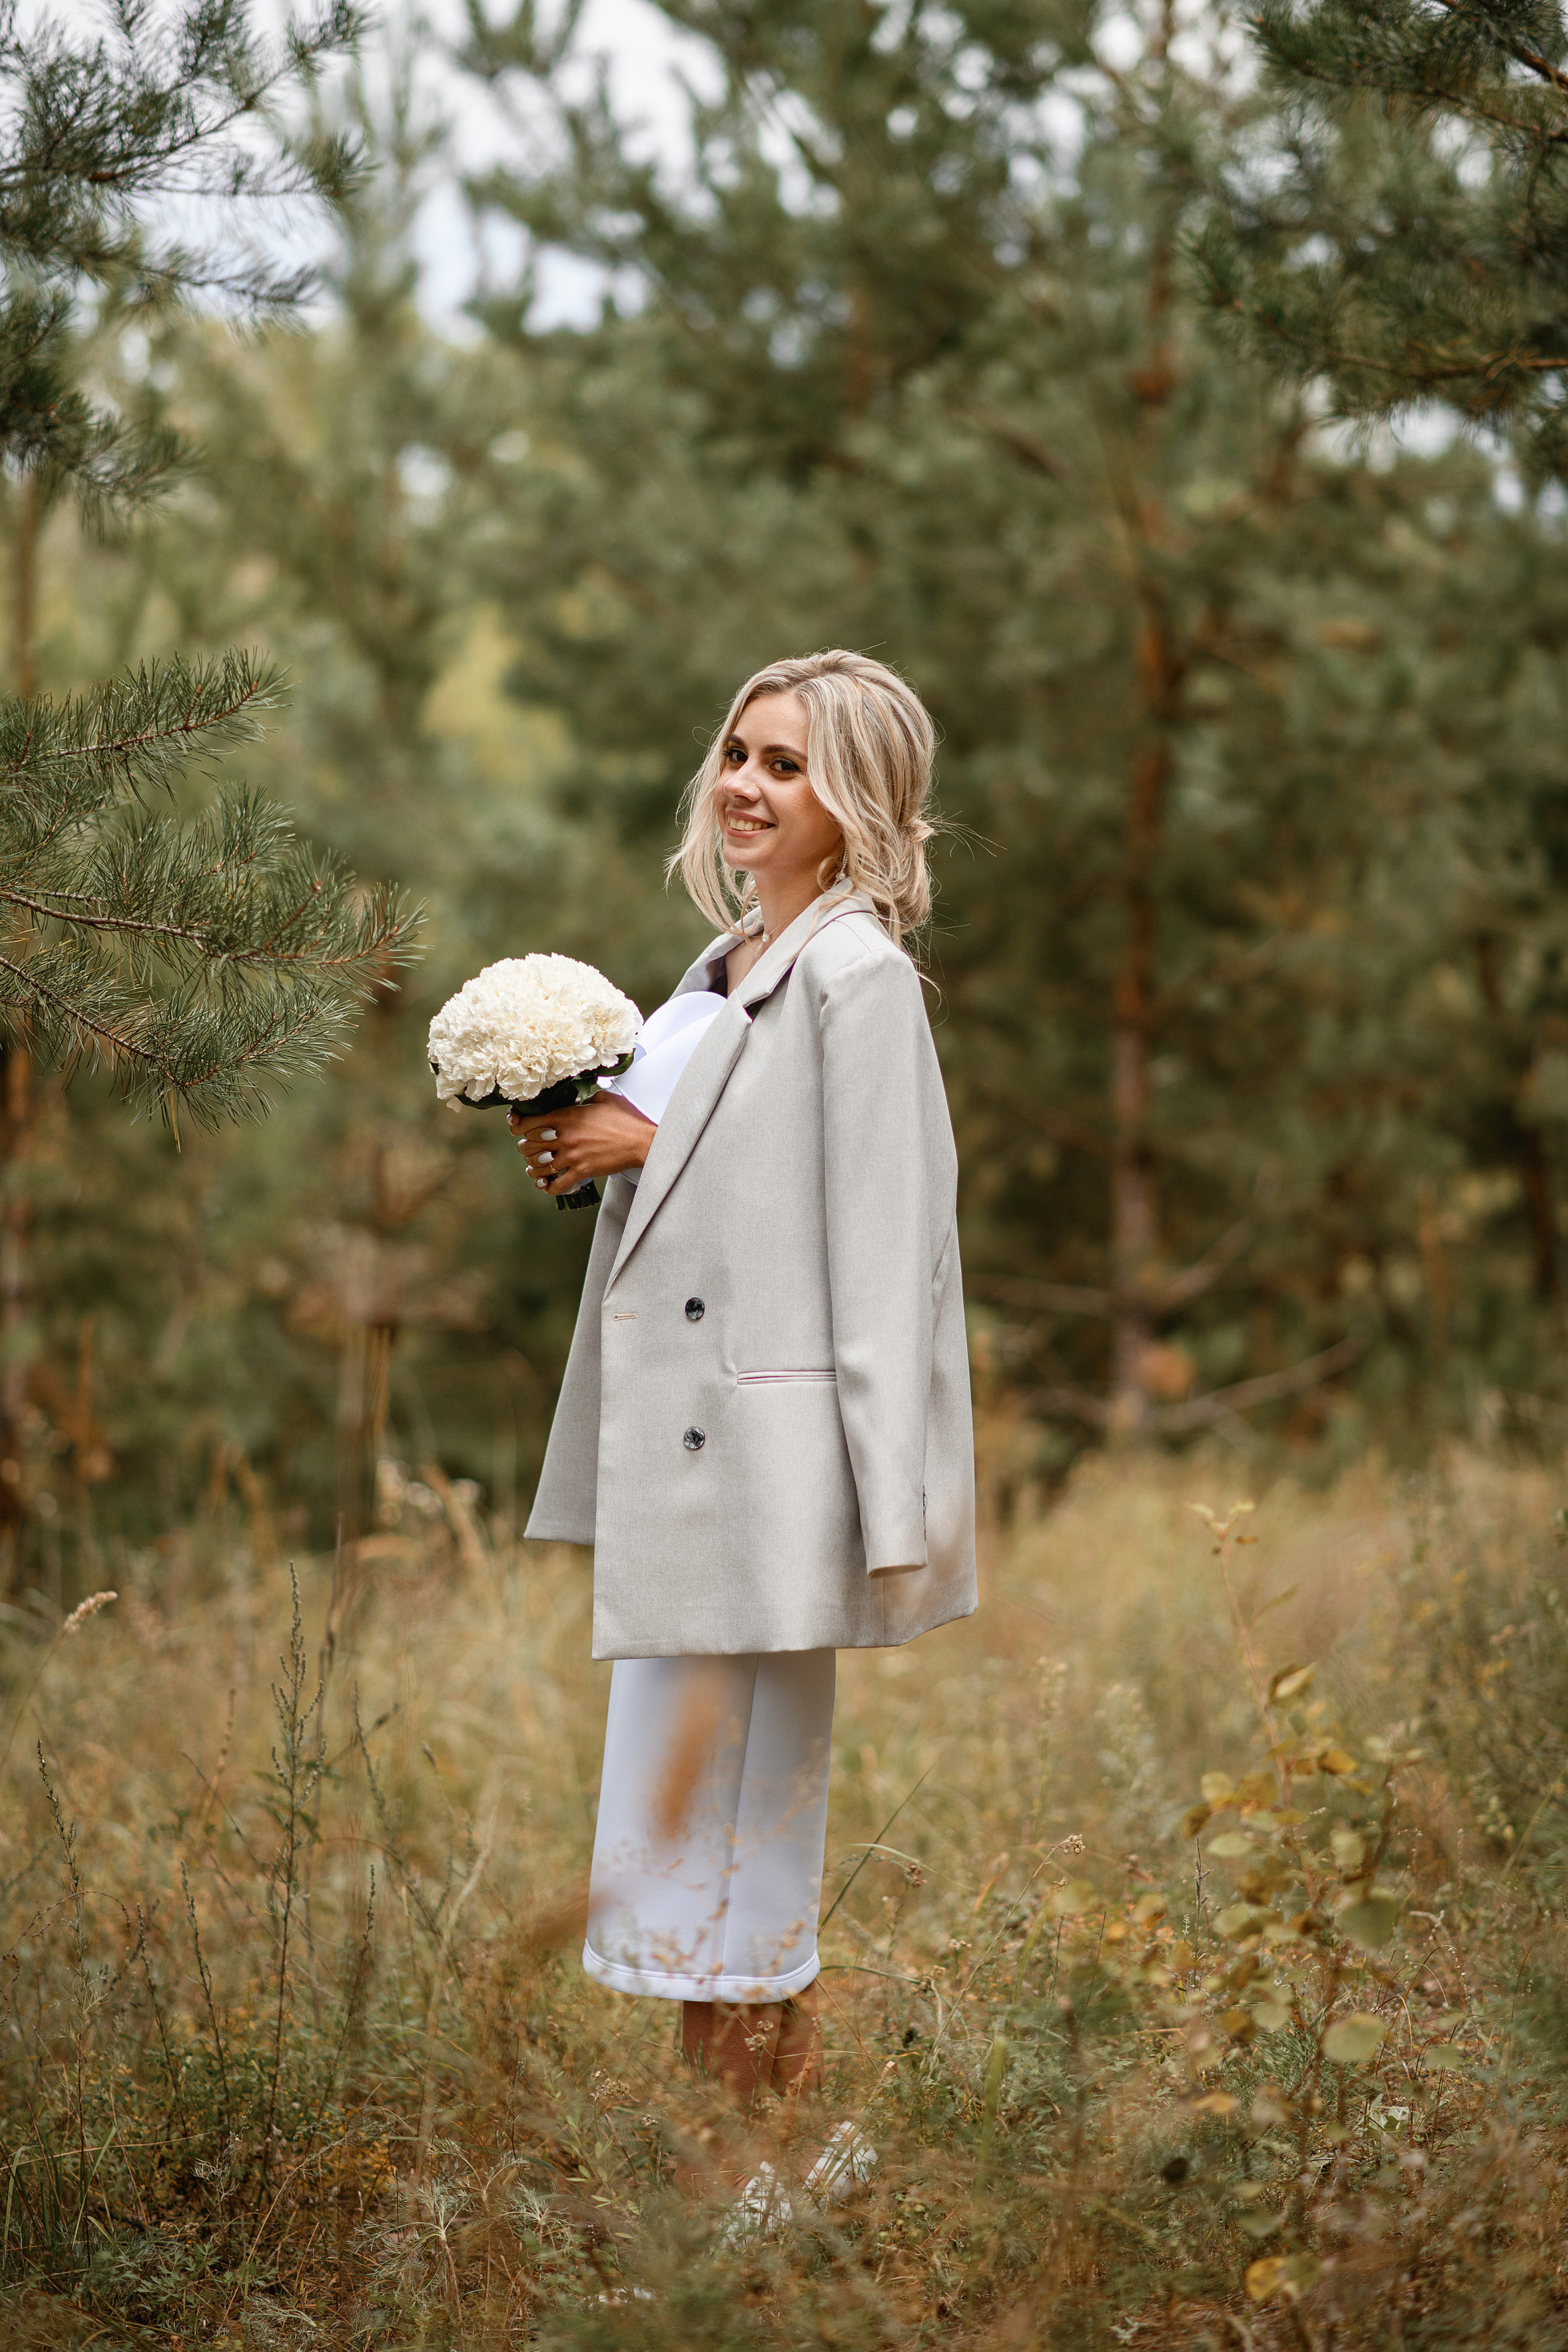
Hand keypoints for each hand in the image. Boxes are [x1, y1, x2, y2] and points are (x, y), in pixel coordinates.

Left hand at [510, 1094, 655, 1195]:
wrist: (642, 1141)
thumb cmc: (626, 1119)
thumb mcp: (602, 1099)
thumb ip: (583, 1099)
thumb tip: (575, 1102)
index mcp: (566, 1116)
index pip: (528, 1123)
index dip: (517, 1125)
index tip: (515, 1126)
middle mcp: (564, 1137)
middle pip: (528, 1147)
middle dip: (525, 1148)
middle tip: (530, 1149)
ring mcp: (572, 1157)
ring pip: (538, 1168)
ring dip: (533, 1169)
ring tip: (535, 1169)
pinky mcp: (582, 1172)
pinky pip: (556, 1185)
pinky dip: (549, 1187)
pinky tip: (548, 1185)